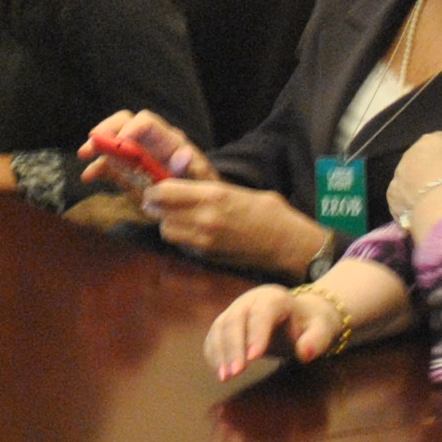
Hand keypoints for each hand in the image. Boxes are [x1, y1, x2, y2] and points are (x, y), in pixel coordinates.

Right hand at [78, 110, 201, 192]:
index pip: (146, 122)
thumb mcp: (197, 178)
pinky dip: (97, 168)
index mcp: (167, 140)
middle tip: (94, 142)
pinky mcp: (127, 170)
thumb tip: (184, 155)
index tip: (119, 143)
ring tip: (85, 155)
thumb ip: (188, 166)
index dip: (130, 128)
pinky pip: (109, 164)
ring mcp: (136, 155)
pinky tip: (88, 177)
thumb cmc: (198, 187)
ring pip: (112, 141)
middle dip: (107, 130)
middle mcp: (149, 142)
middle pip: (124, 123)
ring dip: (97, 146)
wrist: (195, 204)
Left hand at [141, 173, 331, 273]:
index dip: (155, 190)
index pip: (164, 191)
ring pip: (166, 231)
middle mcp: (204, 218)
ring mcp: (204, 240)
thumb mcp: (235, 190)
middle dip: (156, 207)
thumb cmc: (267, 212)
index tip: (155, 189)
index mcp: (213, 195)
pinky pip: (181, 245)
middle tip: (160, 204)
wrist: (287, 244)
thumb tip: (182, 185)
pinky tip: (193, 233)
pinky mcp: (207, 257)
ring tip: (178, 219)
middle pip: (159, 212)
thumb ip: (206, 188)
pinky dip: (181, 239)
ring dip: (168, 224)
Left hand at [389, 105, 441, 227]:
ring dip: (422, 181)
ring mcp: (398, 175)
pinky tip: (421, 206)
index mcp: (428, 140)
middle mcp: (409, 154)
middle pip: (424, 157)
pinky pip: (402, 194)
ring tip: (437, 195)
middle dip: (435, 166)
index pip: (441, 140)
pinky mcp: (393, 196)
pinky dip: (409, 199)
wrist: (438, 206)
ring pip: (412, 175)